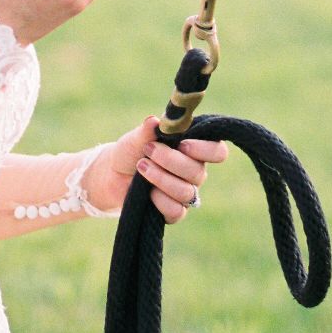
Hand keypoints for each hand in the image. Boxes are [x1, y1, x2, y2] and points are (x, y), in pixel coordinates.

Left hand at [86, 116, 228, 223]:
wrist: (113, 174)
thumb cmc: (131, 152)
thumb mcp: (136, 138)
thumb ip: (147, 130)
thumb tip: (155, 121)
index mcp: (193, 150)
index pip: (218, 152)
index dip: (205, 150)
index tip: (182, 144)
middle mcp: (194, 172)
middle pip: (199, 172)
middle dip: (171, 161)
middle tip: (149, 150)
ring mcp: (185, 193)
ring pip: (186, 192)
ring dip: (161, 178)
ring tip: (141, 167)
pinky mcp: (173, 211)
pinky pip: (176, 211)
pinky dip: (159, 200)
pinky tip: (147, 191)